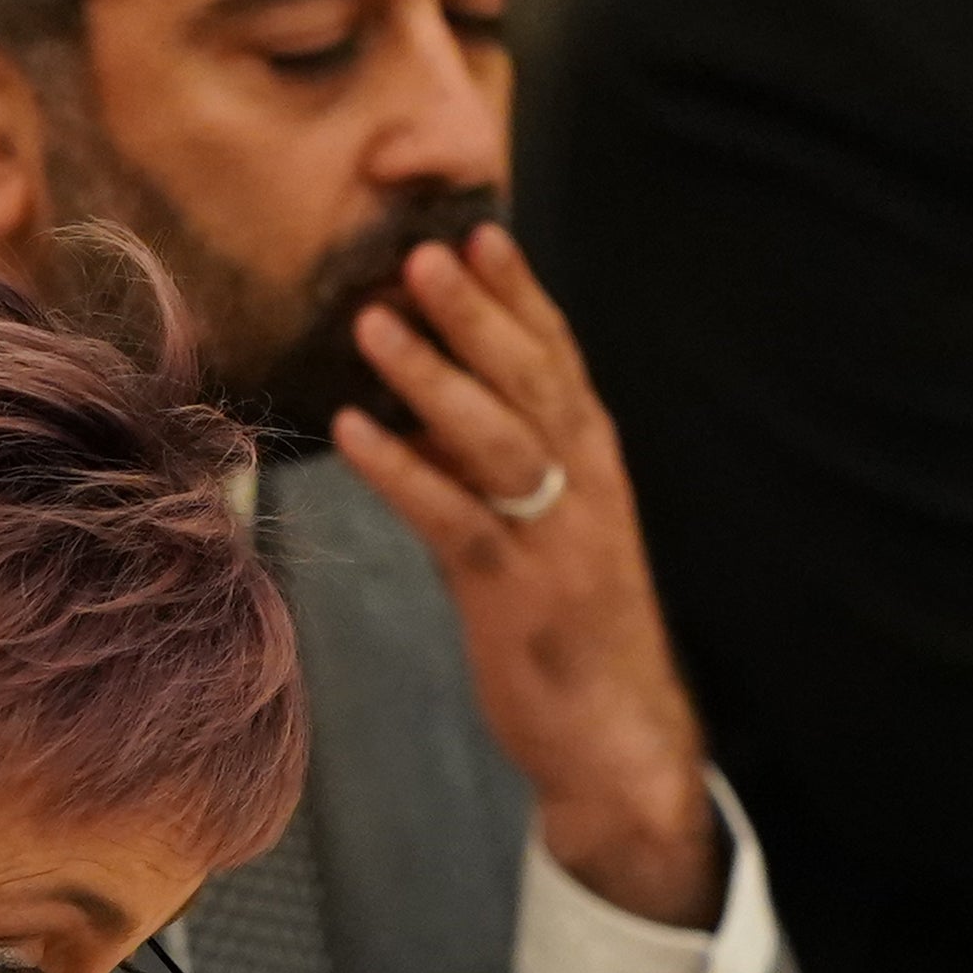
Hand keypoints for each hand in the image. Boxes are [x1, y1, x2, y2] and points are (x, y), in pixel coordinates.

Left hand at [329, 220, 719, 927]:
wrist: (618, 738)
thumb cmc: (574, 633)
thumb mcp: (542, 535)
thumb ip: (491, 474)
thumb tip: (421, 417)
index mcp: (596, 466)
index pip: (560, 360)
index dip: (521, 296)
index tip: (482, 233)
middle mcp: (586, 488)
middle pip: (533, 380)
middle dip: (479, 313)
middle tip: (423, 254)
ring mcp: (554, 540)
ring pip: (498, 437)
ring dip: (435, 375)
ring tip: (376, 322)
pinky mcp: (515, 595)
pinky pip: (453, 517)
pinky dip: (402, 469)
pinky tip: (354, 431)